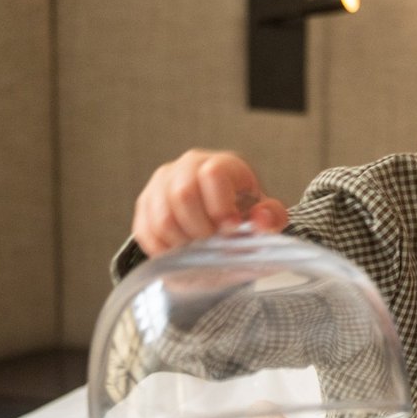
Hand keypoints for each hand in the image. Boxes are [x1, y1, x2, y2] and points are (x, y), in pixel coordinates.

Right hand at [132, 149, 288, 256]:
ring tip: (201, 250)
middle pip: (182, 195)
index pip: (212, 174)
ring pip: (162, 217)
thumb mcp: (265, 213)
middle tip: (215, 243)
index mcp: (219, 164)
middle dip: (201, 228)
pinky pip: (146, 230)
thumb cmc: (243, 211)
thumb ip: (271, 216)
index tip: (231, 229)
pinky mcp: (145, 204)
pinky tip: (183, 253)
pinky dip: (165, 249)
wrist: (219, 214)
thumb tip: (261, 220)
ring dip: (183, 242)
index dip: (220, 207)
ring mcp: (161, 184)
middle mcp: (186, 166)